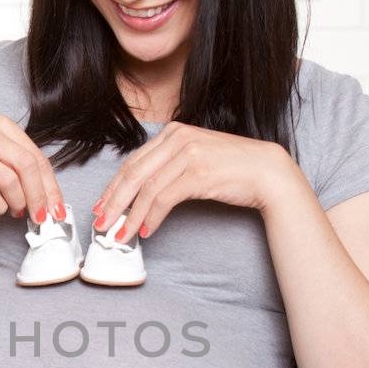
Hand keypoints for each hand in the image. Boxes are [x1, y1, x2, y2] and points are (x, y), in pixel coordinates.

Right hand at [0, 115, 67, 224]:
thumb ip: (19, 163)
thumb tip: (48, 195)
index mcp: (0, 125)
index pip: (35, 156)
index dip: (50, 186)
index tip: (56, 209)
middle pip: (26, 166)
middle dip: (39, 196)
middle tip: (42, 217)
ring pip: (9, 181)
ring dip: (18, 202)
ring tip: (16, 211)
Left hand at [91, 122, 296, 243]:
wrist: (267, 171)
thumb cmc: (232, 168)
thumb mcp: (196, 157)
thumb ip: (169, 165)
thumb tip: (141, 191)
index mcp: (173, 132)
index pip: (133, 162)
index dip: (113, 187)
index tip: (101, 206)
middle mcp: (178, 138)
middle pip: (133, 175)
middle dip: (113, 203)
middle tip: (101, 224)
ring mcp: (188, 154)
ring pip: (146, 189)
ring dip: (129, 216)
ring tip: (120, 235)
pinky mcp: (198, 173)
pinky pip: (164, 199)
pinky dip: (152, 217)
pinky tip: (146, 231)